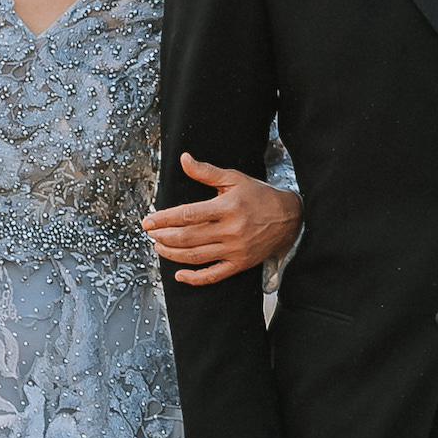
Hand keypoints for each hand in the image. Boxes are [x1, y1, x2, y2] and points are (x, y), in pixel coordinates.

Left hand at [142, 154, 303, 286]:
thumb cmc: (259, 196)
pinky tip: (179, 274)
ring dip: (172, 254)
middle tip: (151, 234)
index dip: (164, 219)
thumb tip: (184, 159)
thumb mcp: (234, 179)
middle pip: (187, 237)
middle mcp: (231, 230)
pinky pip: (213, 276)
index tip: (148, 221)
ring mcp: (235, 250)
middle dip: (164, 236)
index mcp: (227, 207)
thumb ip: (206, 171)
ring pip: (195, 257)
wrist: (290, 218)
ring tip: (159, 247)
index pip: (188, 215)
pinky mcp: (240, 264)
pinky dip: (193, 278)